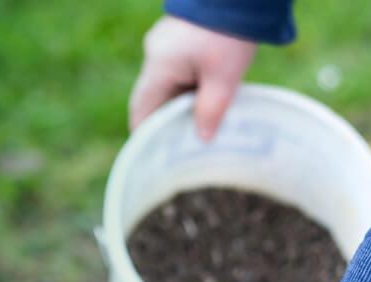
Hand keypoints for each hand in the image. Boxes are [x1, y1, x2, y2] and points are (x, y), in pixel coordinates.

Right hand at [130, 16, 255, 140]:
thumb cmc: (229, 34)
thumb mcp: (224, 78)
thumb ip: (210, 111)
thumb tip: (202, 140)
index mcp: (159, 66)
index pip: (141, 111)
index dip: (145, 136)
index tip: (154, 158)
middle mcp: (155, 55)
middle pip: (153, 100)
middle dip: (166, 124)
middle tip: (181, 150)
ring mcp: (166, 44)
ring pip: (168, 86)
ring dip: (180, 106)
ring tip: (198, 130)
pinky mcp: (180, 37)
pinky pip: (178, 71)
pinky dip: (188, 89)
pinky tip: (206, 101)